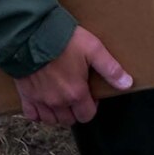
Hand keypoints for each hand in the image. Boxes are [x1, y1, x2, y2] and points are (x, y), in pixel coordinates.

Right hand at [14, 26, 131, 127]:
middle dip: (75, 110)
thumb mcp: (93, 49)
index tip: (90, 92)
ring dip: (58, 113)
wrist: (31, 35)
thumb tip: (127, 84)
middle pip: (69, 120)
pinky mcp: (26, 95)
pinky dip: (38, 112)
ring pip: (51, 120)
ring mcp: (40, 100)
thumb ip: (110, 69)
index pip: (87, 115)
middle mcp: (58, 102)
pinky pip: (32, 115)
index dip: (92, 106)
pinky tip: (43, 101)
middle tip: (76, 93)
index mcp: (76, 93)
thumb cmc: (64, 41)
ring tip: (61, 97)